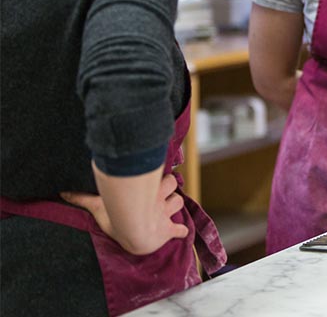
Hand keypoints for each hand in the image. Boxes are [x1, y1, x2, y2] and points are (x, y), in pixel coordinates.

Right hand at [61, 173, 187, 254]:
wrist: (135, 232)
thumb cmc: (116, 216)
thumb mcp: (97, 205)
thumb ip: (81, 198)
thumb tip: (61, 192)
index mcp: (148, 191)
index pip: (163, 177)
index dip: (162, 179)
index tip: (158, 179)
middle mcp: (159, 200)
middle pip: (173, 186)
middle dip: (169, 188)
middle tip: (161, 192)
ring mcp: (165, 215)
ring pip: (178, 202)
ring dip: (174, 205)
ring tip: (167, 208)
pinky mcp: (169, 231)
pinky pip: (180, 230)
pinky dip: (181, 231)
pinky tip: (180, 232)